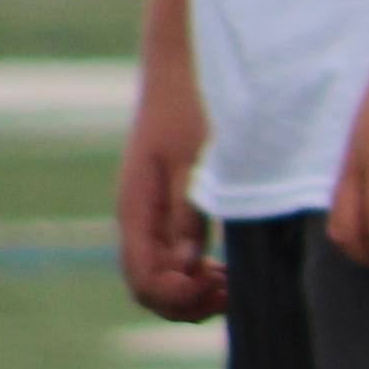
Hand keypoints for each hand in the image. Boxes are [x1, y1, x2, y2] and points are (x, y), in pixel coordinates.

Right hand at [115, 65, 225, 325]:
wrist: (185, 65)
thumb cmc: (195, 104)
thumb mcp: (199, 159)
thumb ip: (189, 211)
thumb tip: (186, 263)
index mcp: (137, 208)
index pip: (144, 279)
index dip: (179, 296)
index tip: (218, 284)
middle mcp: (137, 218)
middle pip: (147, 288)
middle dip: (186, 303)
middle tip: (231, 292)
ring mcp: (149, 215)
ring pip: (159, 277)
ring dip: (192, 291)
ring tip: (231, 284)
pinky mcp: (166, 207)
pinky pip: (170, 258)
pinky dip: (193, 274)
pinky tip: (223, 268)